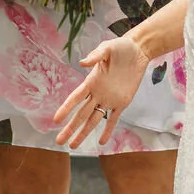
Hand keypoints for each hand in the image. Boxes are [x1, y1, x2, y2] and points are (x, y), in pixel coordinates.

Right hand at [52, 34, 151, 148]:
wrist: (138, 51)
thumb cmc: (120, 47)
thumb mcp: (106, 48)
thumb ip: (95, 56)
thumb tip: (82, 62)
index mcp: (91, 81)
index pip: (75, 98)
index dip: (65, 109)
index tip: (56, 120)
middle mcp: (97, 93)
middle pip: (81, 114)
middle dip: (70, 128)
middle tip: (59, 141)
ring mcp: (109, 99)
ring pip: (93, 120)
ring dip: (83, 133)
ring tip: (73, 145)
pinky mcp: (122, 102)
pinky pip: (113, 119)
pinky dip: (107, 130)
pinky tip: (101, 141)